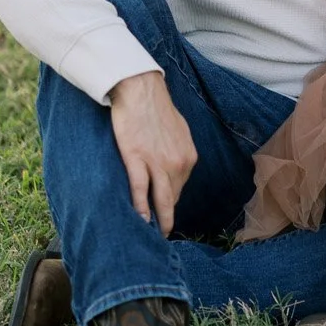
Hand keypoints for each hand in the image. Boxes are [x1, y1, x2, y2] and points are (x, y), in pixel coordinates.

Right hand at [109, 71, 196, 234]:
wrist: (140, 89)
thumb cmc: (156, 108)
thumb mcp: (178, 132)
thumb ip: (178, 151)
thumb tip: (174, 164)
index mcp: (188, 157)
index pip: (180, 188)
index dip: (171, 204)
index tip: (166, 216)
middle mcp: (178, 163)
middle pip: (172, 198)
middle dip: (167, 218)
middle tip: (160, 237)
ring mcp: (158, 163)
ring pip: (160, 199)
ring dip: (157, 220)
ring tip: (151, 237)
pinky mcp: (137, 159)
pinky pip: (141, 190)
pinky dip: (141, 208)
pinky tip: (140, 220)